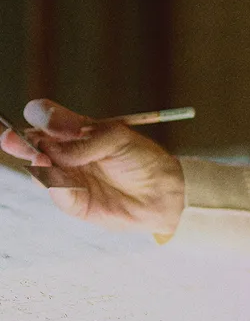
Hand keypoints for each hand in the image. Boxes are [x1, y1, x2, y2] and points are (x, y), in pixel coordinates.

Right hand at [0, 99, 184, 235]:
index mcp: (75, 132)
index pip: (45, 119)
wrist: (163, 190)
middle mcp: (66, 154)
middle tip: (11, 139)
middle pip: (33, 145)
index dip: (39, 116)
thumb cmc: (142, 158)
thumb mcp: (117, 138)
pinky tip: (60, 181)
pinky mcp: (75, 203)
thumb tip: (52, 147)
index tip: (41, 117)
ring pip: (41, 170)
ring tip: (41, 157)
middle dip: (21, 142)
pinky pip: (59, 194)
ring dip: (37, 164)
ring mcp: (69, 178)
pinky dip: (56, 186)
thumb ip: (84, 140)